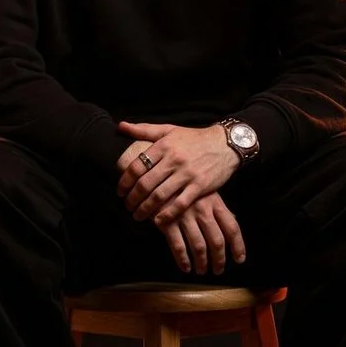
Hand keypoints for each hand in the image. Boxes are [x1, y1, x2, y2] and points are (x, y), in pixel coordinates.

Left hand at [116, 120, 239, 223]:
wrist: (225, 143)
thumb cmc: (194, 138)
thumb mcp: (169, 130)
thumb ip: (144, 130)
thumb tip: (121, 126)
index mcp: (164, 146)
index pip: (137, 166)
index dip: (125, 181)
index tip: (120, 191)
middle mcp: (174, 160)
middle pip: (145, 183)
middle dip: (132, 198)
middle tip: (127, 206)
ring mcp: (187, 174)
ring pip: (160, 195)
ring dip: (145, 208)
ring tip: (138, 215)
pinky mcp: (200, 186)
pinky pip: (180, 203)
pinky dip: (167, 214)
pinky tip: (158, 221)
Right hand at [156, 191, 246, 275]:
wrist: (157, 179)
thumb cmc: (185, 187)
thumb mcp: (205, 192)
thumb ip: (218, 207)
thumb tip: (235, 221)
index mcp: (215, 202)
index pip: (232, 227)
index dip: (238, 246)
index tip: (239, 259)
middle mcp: (202, 210)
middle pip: (217, 240)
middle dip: (219, 259)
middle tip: (218, 270)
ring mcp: (185, 216)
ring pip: (199, 246)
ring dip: (202, 263)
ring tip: (202, 271)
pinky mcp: (167, 222)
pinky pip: (178, 246)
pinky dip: (183, 260)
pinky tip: (186, 267)